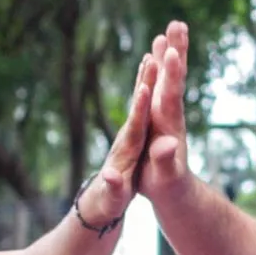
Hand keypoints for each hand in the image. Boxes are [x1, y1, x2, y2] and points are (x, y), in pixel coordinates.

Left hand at [74, 49, 159, 232]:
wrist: (100, 199)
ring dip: (147, 77)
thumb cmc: (109, 202)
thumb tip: (110, 178)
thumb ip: (113, 188)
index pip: (135, 127)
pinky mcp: (134, 131)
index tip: (145, 88)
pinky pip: (144, 103)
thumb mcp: (113, 199)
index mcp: (126, 152)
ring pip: (141, 100)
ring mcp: (130, 131)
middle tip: (153, 56)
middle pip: (138, 106)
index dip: (139, 109)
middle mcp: (127, 136)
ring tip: (154, 52)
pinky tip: (151, 67)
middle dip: (146, 83)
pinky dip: (148, 85)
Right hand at [141, 21, 193, 200]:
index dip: (172, 74)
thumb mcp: (165, 177)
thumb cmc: (168, 187)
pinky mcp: (162, 115)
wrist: (176, 191)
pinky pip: (160, 85)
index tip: (173, 51)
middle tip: (177, 24)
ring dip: (170, 53)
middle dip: (175, 51)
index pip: (171, 95)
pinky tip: (157, 55)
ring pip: (169, 77)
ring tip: (169, 28)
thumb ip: (165, 160)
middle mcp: (170, 114)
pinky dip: (159, 67)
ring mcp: (167, 113)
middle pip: (174, 78)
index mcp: (169, 126)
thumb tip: (168, 145)